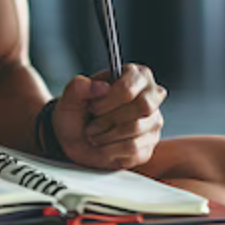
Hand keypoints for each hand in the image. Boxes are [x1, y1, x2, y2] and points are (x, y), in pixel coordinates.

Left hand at [51, 64, 166, 169]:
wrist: (75, 139)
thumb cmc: (78, 113)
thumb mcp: (71, 97)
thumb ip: (80, 86)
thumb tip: (102, 87)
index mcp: (136, 75)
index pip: (130, 87)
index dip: (109, 100)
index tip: (92, 108)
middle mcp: (151, 96)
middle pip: (142, 106)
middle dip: (110, 118)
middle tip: (92, 124)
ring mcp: (153, 121)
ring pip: (136, 128)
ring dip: (107, 135)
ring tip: (94, 134)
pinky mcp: (149, 144)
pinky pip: (134, 148)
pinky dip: (111, 149)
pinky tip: (103, 145)